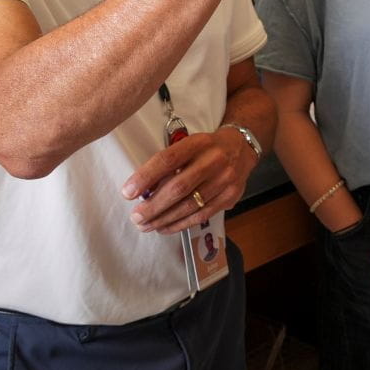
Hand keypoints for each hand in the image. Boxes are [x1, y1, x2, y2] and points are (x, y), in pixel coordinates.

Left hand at [121, 126, 257, 233]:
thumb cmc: (206, 148)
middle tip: (136, 216)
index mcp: (199, 143)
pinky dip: (180, 224)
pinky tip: (164, 227)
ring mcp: (225, 180)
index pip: (168, 160)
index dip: (146, 177)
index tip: (128, 192)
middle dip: (153, 206)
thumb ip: (169, 163)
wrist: (241, 148)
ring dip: (164, 218)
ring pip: (190, 205)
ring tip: (145, 224)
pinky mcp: (230, 196)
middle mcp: (215, 160)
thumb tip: (142, 189)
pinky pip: (202, 215)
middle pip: (179, 187)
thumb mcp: (189, 144)